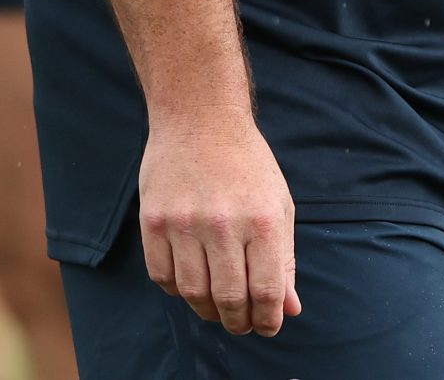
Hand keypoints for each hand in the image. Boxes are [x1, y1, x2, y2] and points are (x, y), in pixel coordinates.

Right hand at [138, 107, 300, 337]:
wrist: (199, 118)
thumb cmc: (246, 164)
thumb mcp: (278, 204)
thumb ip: (284, 258)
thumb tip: (290, 308)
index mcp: (263, 219)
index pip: (267, 290)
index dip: (269, 319)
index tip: (269, 325)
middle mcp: (224, 224)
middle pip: (229, 298)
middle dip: (239, 322)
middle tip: (242, 323)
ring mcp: (184, 223)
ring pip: (193, 293)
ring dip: (208, 311)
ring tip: (218, 309)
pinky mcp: (153, 221)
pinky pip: (162, 276)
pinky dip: (177, 291)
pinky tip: (192, 283)